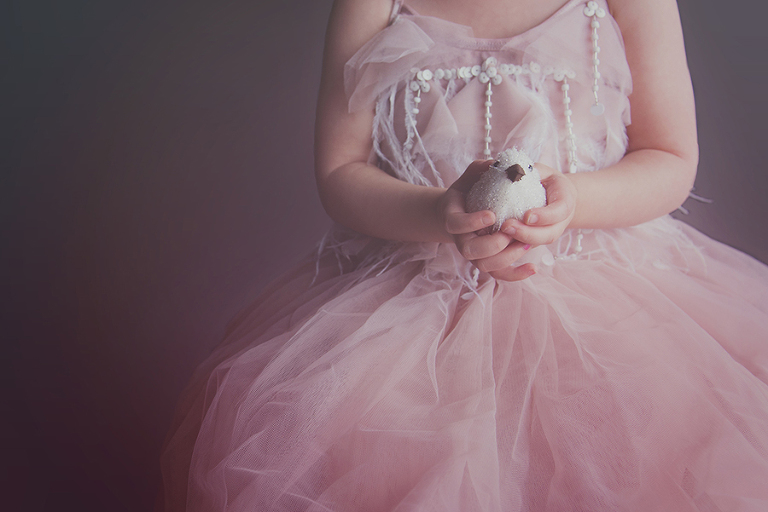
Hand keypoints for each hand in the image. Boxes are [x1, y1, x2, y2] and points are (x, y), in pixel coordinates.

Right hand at [438, 160, 535, 281]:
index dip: (472, 222)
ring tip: (525, 244)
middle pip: (469, 251)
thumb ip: (482, 168)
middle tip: (510, 232)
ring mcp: (474, 254)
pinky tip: (533, 268)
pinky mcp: (488, 262)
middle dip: (491, 244)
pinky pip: (499, 274)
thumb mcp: (472, 175)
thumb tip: (497, 163)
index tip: (492, 215)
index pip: (456, 224)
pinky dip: (516, 274)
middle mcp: (461, 240)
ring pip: (485, 266)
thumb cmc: (469, 190)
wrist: (464, 211)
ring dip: (506, 258)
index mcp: (453, 217)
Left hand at [500, 163, 575, 246]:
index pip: (559, 212)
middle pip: (548, 235)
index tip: (528, 216)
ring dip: (518, 241)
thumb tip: (510, 169)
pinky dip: (512, 249)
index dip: (545, 216)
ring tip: (500, 234)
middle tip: (507, 226)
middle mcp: (559, 223)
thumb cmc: (546, 181)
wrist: (555, 197)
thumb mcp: (543, 171)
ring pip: (536, 244)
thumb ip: (531, 172)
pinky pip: (526, 249)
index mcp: (565, 202)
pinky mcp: (535, 241)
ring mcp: (547, 234)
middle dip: (527, 233)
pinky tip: (496, 242)